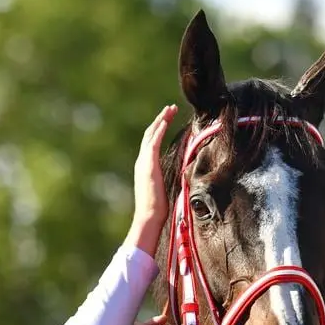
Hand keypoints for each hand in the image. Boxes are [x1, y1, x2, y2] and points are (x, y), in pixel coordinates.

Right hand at [126, 104, 177, 256]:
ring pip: (151, 134)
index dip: (159, 130)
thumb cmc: (159, 209)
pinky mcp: (148, 164)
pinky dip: (159, 129)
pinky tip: (165, 120)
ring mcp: (144, 162)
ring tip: (170, 109)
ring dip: (161, 120)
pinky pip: (153, 141)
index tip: (168, 120)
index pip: (152, 144)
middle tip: (170, 108)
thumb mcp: (166, 189)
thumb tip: (183, 178)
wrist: (150, 216)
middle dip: (160, 120)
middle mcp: (142, 162)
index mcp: (146, 167)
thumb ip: (170, 180)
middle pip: (150, 135)